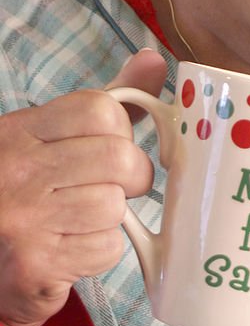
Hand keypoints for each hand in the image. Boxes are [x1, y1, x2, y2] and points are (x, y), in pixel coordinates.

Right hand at [0, 50, 166, 325]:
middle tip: (110, 186)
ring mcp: (24, 219)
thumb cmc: (22, 191)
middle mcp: (17, 170)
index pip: (100, 109)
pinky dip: (99, 250)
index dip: (121, 128)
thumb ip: (101, 104)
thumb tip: (154, 60)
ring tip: (81, 218)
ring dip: (111, 216)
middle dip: (130, 176)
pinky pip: (106, 248)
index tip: (111, 145)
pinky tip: (72, 246)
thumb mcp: (46, 137)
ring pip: (115, 205)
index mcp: (18, 131)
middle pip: (119, 157)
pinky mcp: (36, 265)